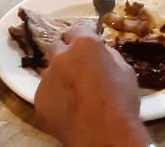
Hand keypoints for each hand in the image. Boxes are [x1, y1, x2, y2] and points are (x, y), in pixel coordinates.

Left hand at [36, 25, 151, 146]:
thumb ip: (108, 56)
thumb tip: (101, 53)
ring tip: (74, 95)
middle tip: (78, 70)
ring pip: (50, 71)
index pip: (77, 29)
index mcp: (84, 44)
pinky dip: (54, 98)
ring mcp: (47, 78)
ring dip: (60, 77)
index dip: (82, 38)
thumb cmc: (120, 103)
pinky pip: (45, 93)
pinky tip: (68, 110)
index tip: (86, 48)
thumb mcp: (125, 71)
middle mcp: (61, 56)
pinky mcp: (38, 99)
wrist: (104, 136)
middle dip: (66, 54)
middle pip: (57, 46)